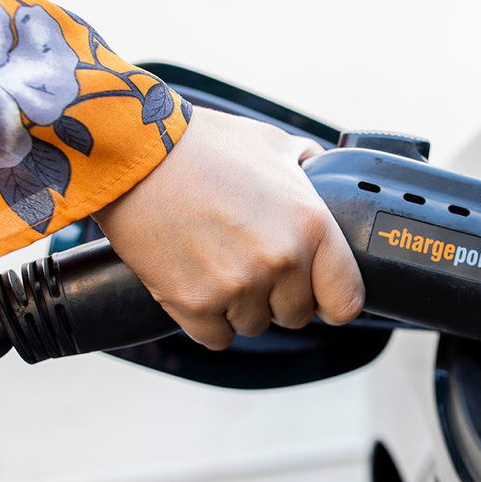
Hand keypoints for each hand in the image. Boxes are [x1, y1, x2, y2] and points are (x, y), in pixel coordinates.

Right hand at [93, 108, 364, 349]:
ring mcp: (238, 287)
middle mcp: (280, 261)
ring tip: (216, 261)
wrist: (134, 154)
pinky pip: (217, 337)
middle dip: (278, 296)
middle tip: (249, 261)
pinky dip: (207, 319)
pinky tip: (196, 281)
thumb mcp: (272, 144)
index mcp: (311, 226)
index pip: (346, 301)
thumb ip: (306, 168)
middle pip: (296, 316)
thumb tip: (323, 175)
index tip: (318, 294)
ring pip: (254, 325)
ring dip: (240, 305)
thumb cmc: (201, 145)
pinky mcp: (195, 304)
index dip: (331, 299)